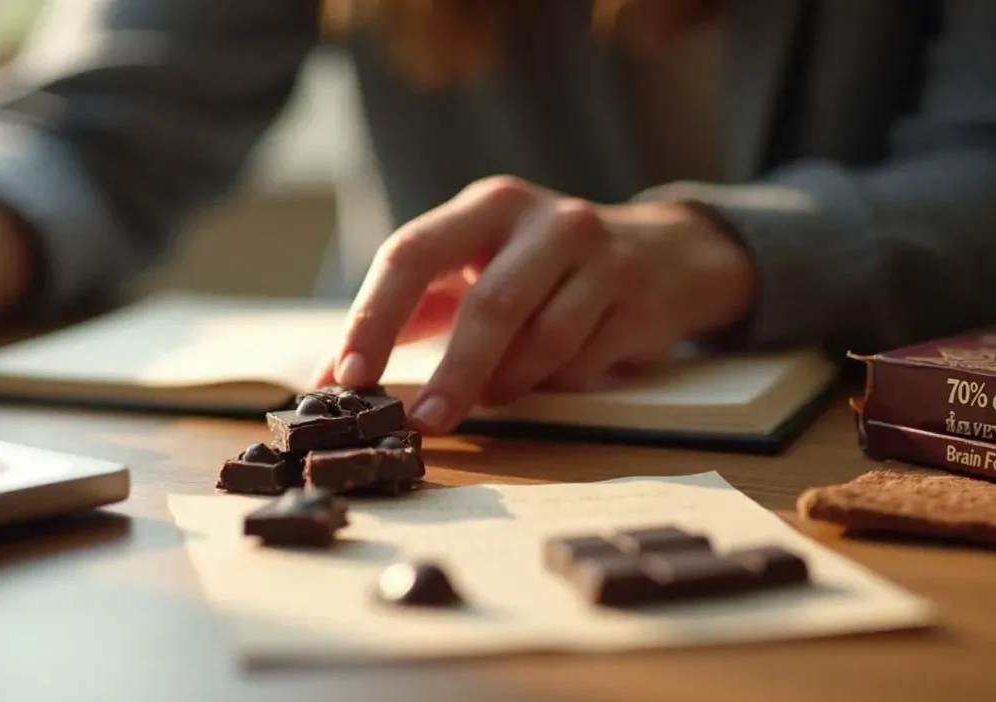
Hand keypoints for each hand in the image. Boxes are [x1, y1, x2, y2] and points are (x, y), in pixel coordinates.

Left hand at [314, 176, 754, 433]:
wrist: (664, 254)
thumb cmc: (541, 268)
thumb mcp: (475, 267)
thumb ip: (409, 314)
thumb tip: (331, 376)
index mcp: (488, 205)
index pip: (412, 254)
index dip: (374, 317)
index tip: (348, 375)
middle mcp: (548, 220)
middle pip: (489, 305)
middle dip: (452, 374)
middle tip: (423, 424)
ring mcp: (602, 256)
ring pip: (543, 342)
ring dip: (509, 384)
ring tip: (494, 395)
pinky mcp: (640, 298)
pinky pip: (583, 363)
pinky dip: (555, 383)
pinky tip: (553, 372)